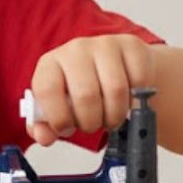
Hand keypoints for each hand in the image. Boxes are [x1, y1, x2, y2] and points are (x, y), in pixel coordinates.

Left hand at [27, 34, 152, 145]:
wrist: (118, 68)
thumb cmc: (83, 90)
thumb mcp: (59, 107)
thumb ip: (46, 125)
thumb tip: (43, 137)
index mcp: (50, 63)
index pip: (47, 89)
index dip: (58, 117)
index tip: (65, 128)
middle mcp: (75, 49)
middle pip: (85, 94)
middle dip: (90, 121)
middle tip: (92, 126)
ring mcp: (104, 45)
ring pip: (115, 90)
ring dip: (114, 115)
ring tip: (110, 118)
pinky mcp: (131, 45)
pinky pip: (138, 80)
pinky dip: (135, 100)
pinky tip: (127, 100)